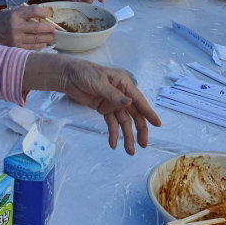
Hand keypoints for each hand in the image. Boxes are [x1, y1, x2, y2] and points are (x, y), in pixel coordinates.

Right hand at [0, 5, 55, 48]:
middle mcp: (16, 27)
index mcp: (14, 15)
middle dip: (49, 28)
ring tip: (50, 36)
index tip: (46, 15)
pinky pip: (31, 47)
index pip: (34, 11)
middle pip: (38, 27)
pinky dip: (39, 45)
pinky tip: (42, 43)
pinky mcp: (15, 49)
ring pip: (37, 39)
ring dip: (46, 37)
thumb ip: (20, 11)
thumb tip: (37, 11)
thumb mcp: (6, 12)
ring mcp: (16, 39)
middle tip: (53, 28)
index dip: (43, 12)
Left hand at [23, 55, 161, 154]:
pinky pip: (111, 123)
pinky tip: (113, 144)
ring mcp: (113, 103)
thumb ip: (113, 95)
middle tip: (144, 144)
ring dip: (126, 135)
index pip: (138, 100)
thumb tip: (129, 103)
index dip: (148, 112)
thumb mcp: (99, 83)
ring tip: (129, 151)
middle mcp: (122, 94)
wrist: (68, 77)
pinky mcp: (104, 109)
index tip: (157, 124)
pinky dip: (113, 133)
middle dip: (139, 129)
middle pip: (134, 114)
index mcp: (124, 84)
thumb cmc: (85, 74)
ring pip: (124, 121)